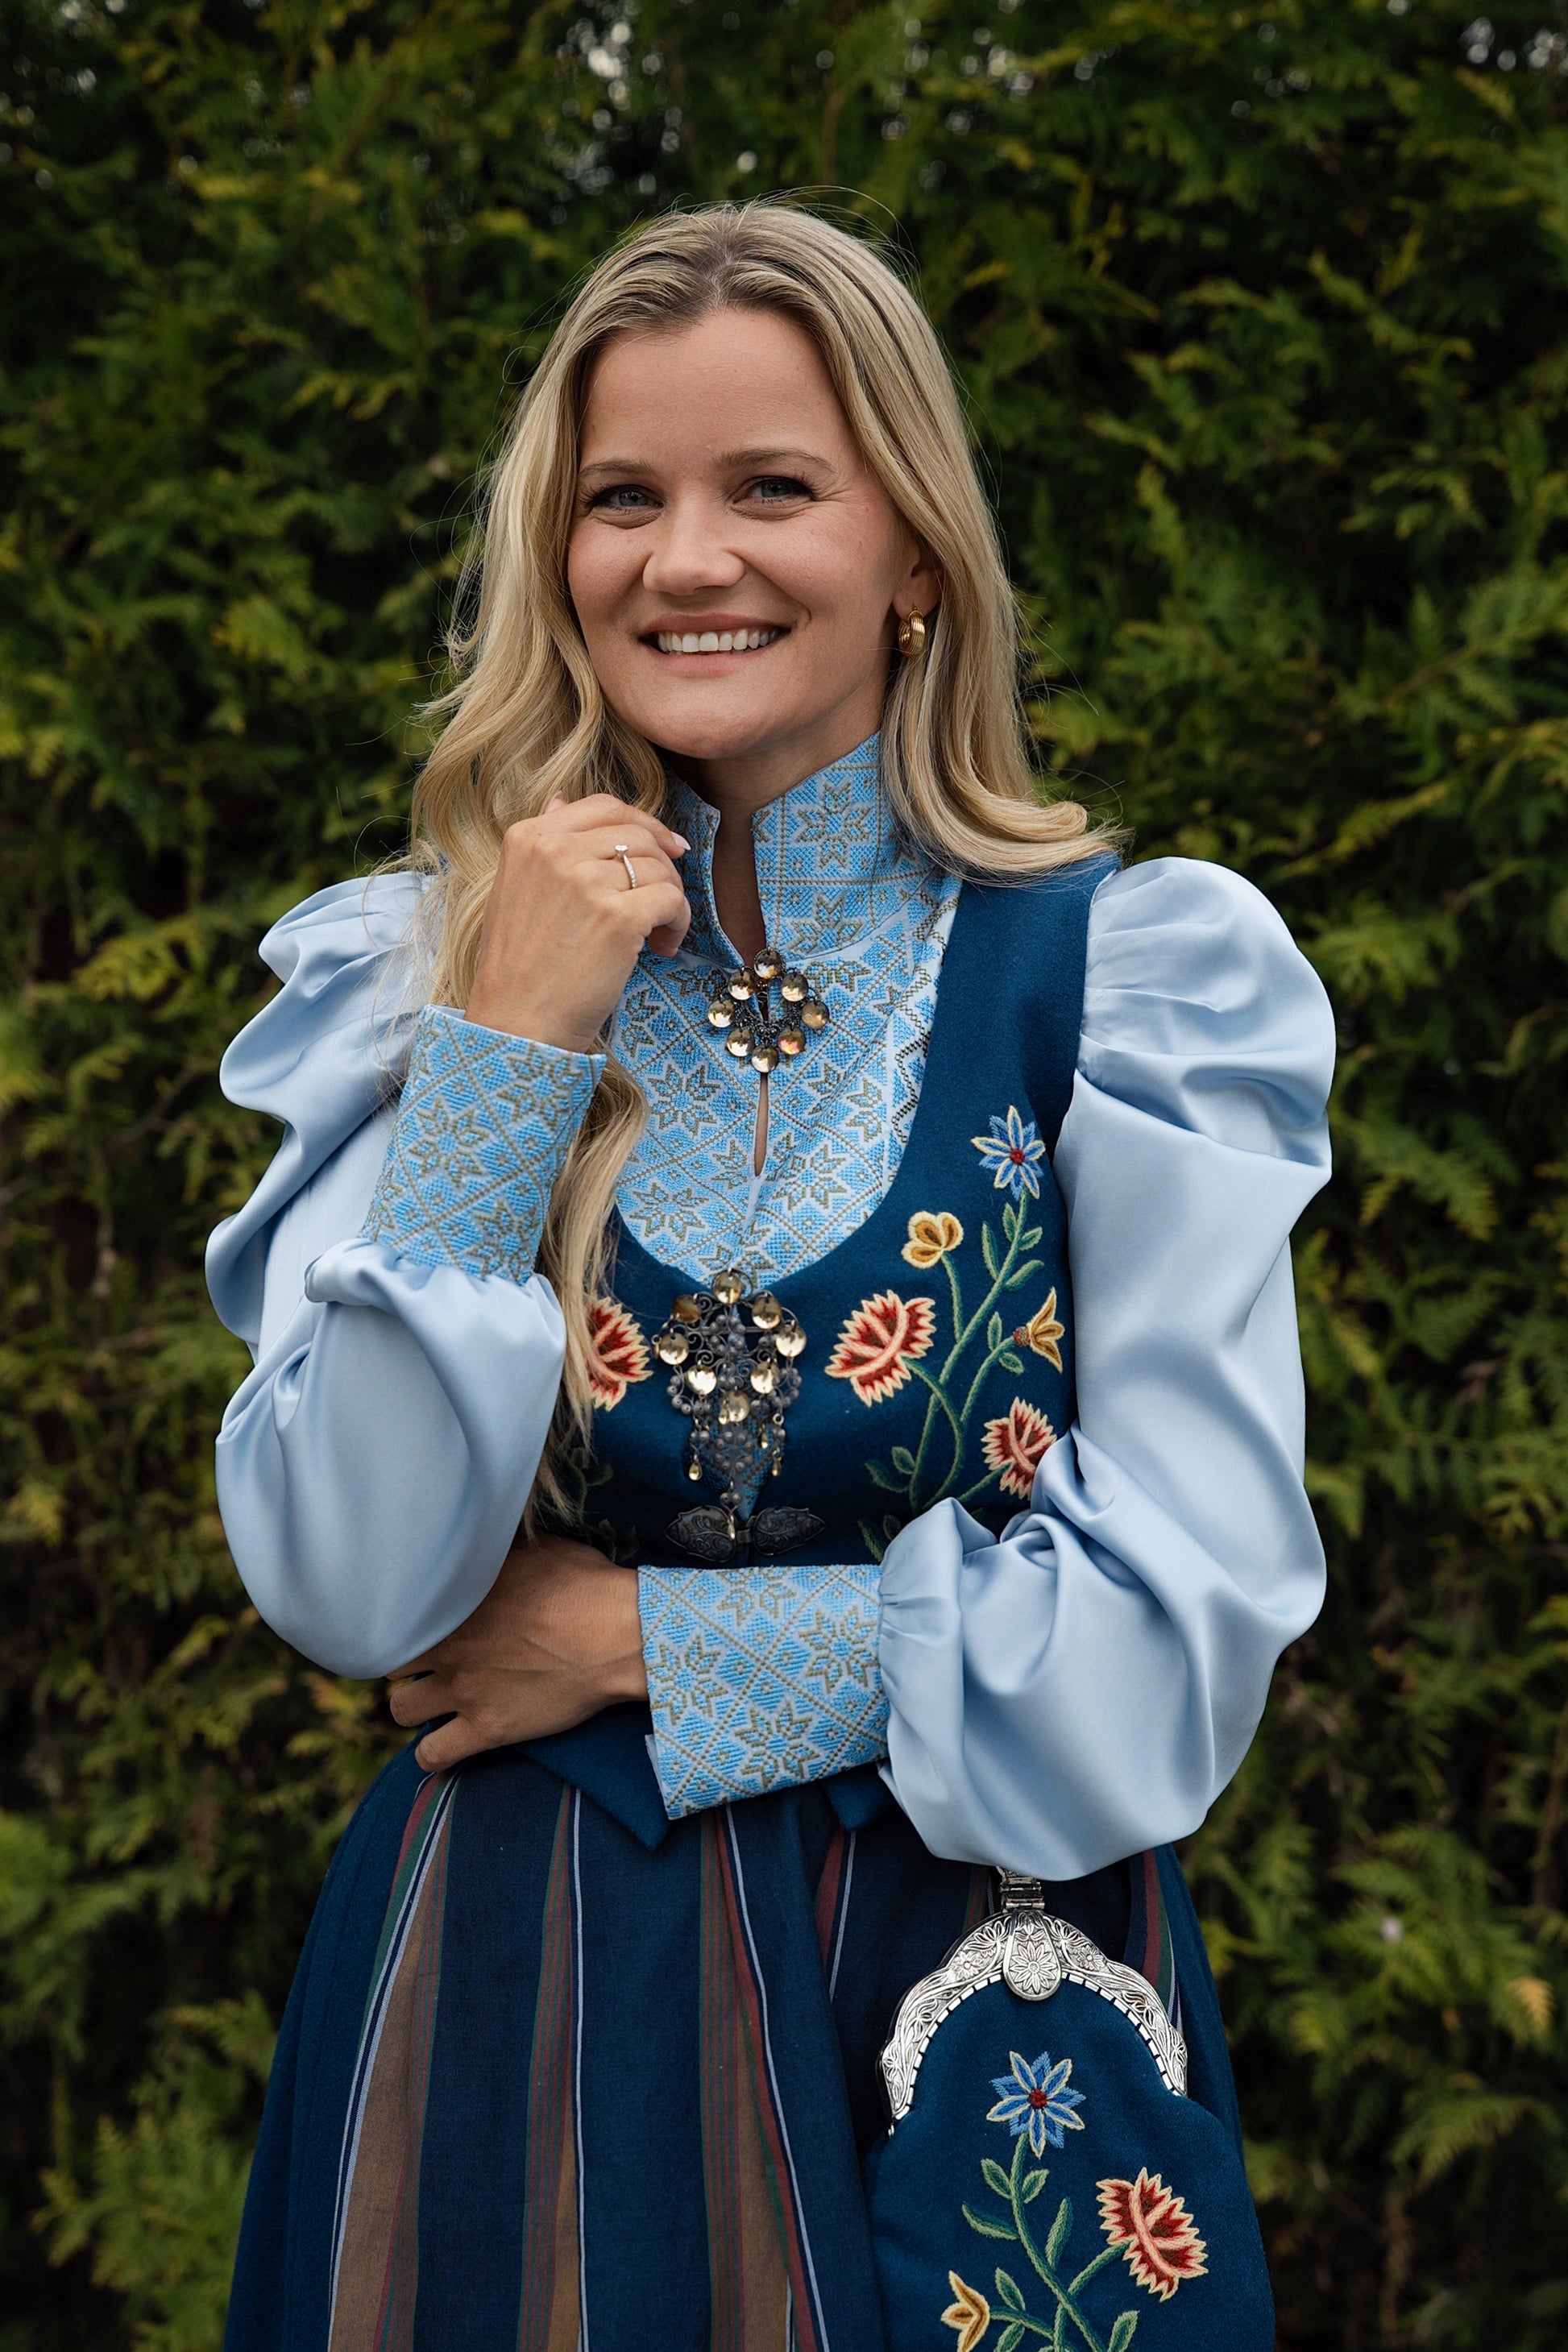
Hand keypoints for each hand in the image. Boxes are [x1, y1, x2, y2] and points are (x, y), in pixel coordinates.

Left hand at [386, 1535, 647, 1772]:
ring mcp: (463, 1689)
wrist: (619, 1636)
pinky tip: (447, 1744)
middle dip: (409, 1662)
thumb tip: (483, 1544)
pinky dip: (434, 1754)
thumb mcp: (535, 1549)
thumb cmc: (584, 1585)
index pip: (399, 1612)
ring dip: (415, 1705)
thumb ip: (496, 1555)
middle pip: (393, 1661)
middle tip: (435, 1662)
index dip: (412, 1620)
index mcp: (455, 1600)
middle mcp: (448, 1645)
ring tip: (438, 1701)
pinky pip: (432, 1756)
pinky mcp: (487, 1728)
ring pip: (402, 1709)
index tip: (429, 1624)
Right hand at [465, 793, 691, 1049]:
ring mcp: (586, 881)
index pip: (603, 806)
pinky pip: (672, 899)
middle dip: (662, 864)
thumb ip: (544, 843)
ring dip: (671, 900)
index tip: (665, 847)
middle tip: (665, 899)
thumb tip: (562, 798)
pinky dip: (678, 922)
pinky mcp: (618, 916)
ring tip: (657, 934)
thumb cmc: (520, 966)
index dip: (643, 824)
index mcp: (529, 837)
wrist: (517, 1022)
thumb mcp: (516, 889)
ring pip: (659, 866)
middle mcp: (555, 850)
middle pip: (637, 833)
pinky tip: (662, 947)